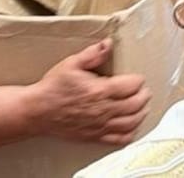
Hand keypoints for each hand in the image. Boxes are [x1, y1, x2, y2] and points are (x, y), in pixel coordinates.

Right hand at [32, 39, 150, 144]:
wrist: (39, 111)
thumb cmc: (53, 87)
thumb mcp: (71, 63)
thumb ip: (92, 54)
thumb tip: (108, 44)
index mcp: (99, 90)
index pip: (131, 86)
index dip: (138, 80)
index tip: (138, 77)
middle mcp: (103, 110)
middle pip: (136, 105)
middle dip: (144, 96)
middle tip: (144, 90)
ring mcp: (101, 126)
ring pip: (132, 123)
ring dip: (141, 113)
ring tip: (142, 106)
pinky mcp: (96, 137)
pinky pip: (121, 139)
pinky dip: (131, 133)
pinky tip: (132, 126)